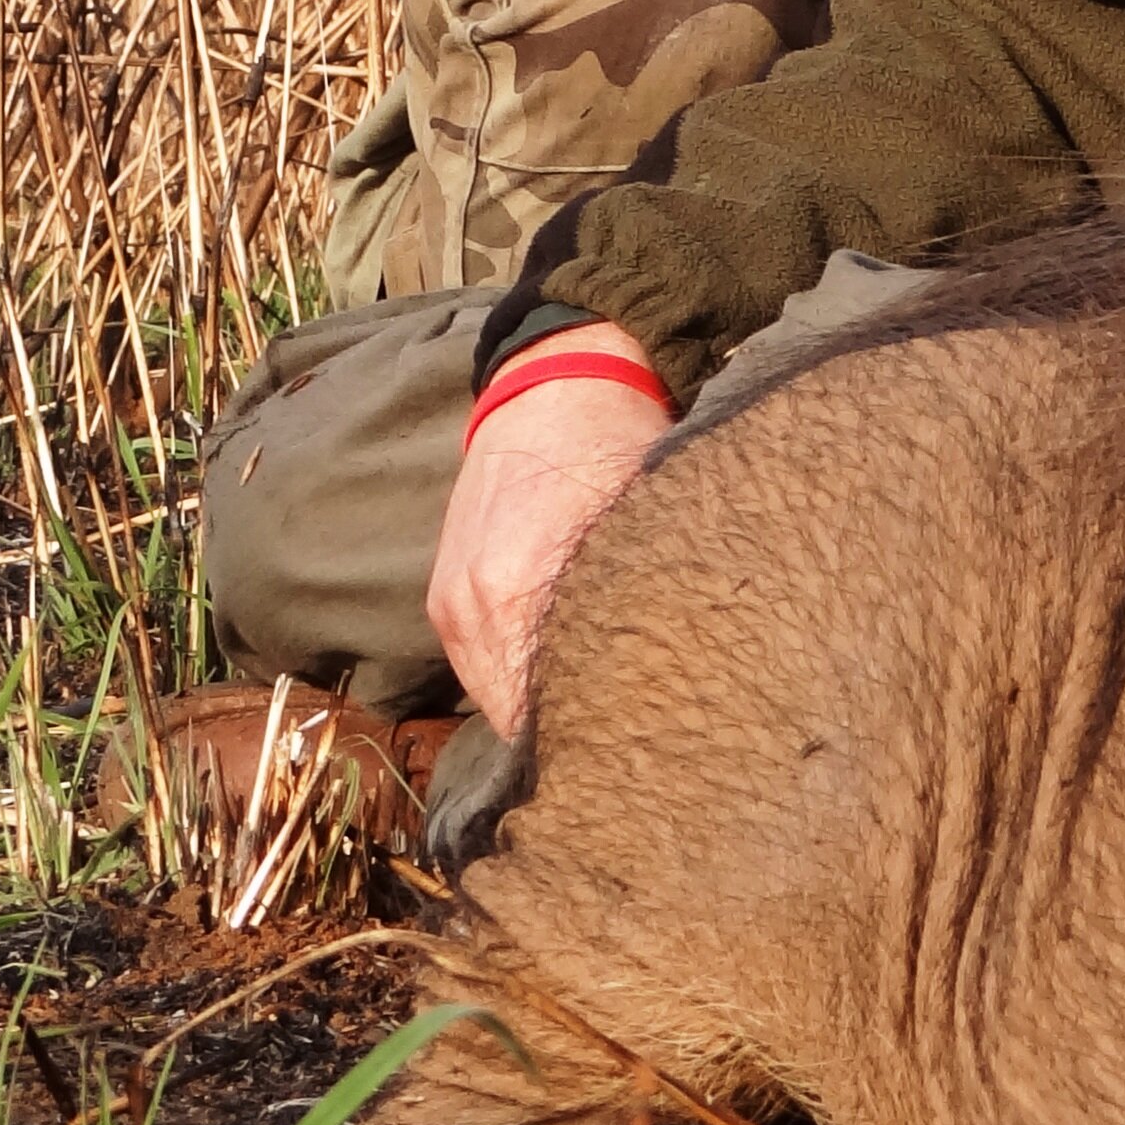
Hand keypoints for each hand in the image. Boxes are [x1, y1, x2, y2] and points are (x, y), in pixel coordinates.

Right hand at [427, 335, 672, 735]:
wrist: (556, 383)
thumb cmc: (617, 447)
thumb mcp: (647, 526)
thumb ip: (642, 606)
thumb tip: (680, 675)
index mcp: (516, 590)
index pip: (545, 708)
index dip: (596, 730)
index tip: (638, 742)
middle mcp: (471, 605)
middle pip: (516, 708)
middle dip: (567, 727)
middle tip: (625, 739)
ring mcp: (450, 600)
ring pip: (492, 689)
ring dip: (534, 703)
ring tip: (593, 716)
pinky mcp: (444, 590)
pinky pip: (476, 659)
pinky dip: (511, 672)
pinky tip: (554, 676)